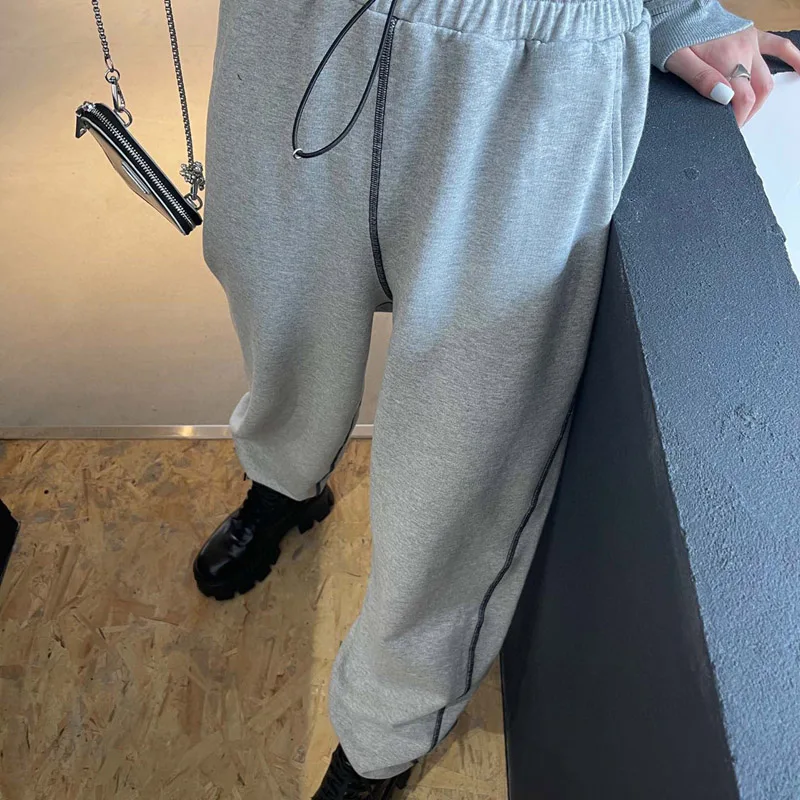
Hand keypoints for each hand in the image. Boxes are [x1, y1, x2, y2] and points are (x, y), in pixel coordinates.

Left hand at [665, 28, 799, 125]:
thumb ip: (701, 80)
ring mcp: (751, 41)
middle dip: (748, 111)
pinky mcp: (752, 34)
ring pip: (768, 76)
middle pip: (757, 90)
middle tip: (733, 122)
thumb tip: (724, 97)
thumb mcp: (677, 61)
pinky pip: (779, 46)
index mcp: (727, 58)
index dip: (739, 118)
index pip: (743, 98)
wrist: (675, 10)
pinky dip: (793, 58)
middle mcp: (744, 49)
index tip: (730, 127)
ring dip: (762, 96)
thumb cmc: (672, 34)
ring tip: (749, 112)